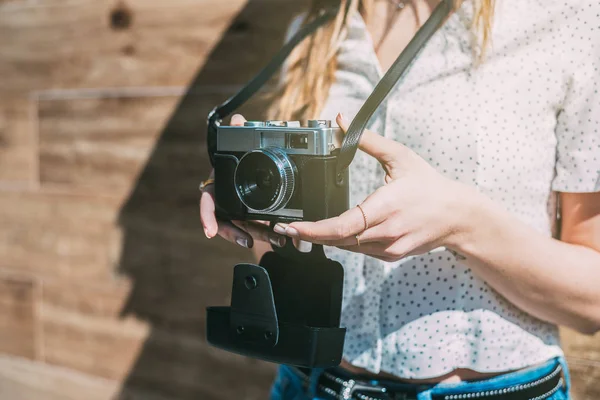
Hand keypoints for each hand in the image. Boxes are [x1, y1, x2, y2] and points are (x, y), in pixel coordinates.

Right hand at [200, 114, 286, 248]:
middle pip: (228, 223)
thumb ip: (237, 133)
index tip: (209, 232)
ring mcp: (239, 212)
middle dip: (236, 234)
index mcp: (218, 188)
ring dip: (258, 235)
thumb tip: (237, 120)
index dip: (207, 218)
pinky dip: (268, 233)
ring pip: (246, 228)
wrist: (251, 164)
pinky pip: (259, 228)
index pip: (208, 205)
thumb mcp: (239, 145)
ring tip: (275, 239)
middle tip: (247, 241)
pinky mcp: (253, 217)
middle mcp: (226, 203)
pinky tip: (281, 238)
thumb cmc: (239, 157)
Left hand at [273, 113, 477, 261]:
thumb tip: (341, 122)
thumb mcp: (400, 156)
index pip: (341, 226)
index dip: (313, 230)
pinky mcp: (391, 255)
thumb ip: (367, 140)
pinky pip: (361, 251)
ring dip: (326, 239)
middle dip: (310, 235)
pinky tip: (336, 233)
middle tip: (286, 228)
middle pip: (338, 239)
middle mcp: (385, 232)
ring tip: (305, 230)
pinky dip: (346, 242)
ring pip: (347, 247)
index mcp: (384, 208)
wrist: (458, 216)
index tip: (291, 228)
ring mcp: (388, 248)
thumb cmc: (430, 185)